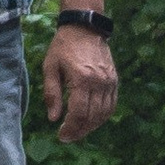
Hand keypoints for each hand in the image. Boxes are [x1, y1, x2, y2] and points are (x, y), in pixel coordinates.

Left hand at [43, 23, 118, 143]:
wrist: (84, 27)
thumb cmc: (63, 47)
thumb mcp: (50, 67)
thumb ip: (51, 94)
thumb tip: (54, 119)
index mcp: (82, 79)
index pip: (79, 113)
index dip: (70, 128)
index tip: (61, 136)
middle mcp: (99, 82)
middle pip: (92, 116)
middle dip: (80, 131)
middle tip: (68, 137)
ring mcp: (110, 81)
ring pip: (104, 113)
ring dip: (92, 126)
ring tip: (78, 130)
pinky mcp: (114, 80)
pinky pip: (112, 104)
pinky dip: (102, 116)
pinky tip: (91, 120)